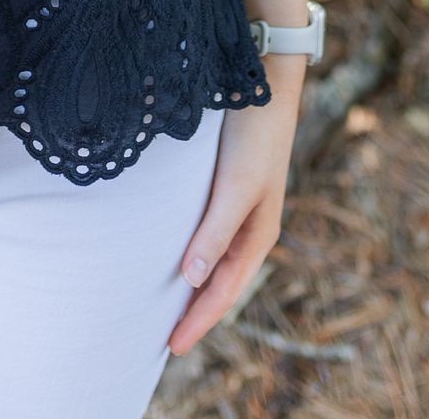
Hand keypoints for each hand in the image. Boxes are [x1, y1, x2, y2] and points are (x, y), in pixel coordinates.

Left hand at [167, 64, 303, 357]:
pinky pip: (209, 234)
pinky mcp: (227, 184)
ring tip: (168, 309)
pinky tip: (176, 255)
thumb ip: (215, 233)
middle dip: (196, 313)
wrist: (263, 79)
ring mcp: (240, 206)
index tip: (170, 348)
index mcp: (258, 234)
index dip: (198, 320)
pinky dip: (194, 254)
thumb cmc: (253, 135)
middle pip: (220, 282)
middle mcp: (250, 225)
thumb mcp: (235, 187)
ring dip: (194, 286)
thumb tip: (191, 279)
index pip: (223, 292)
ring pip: (215, 260)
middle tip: (165, 342)